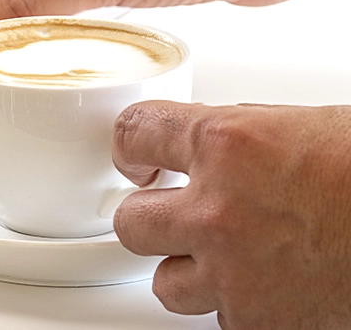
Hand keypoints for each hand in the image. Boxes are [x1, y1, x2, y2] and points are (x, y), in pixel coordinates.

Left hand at [112, 102, 350, 327]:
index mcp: (229, 144)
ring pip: (166, 283)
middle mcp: (220, 210)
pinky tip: (273, 286)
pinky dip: (241, 307)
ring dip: (191, 271)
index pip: (134, 135)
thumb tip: (207, 146)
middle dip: (153, 218)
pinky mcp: (259, 322)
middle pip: (131, 221)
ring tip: (230, 258)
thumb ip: (242, 139)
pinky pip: (221, 319)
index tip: (137, 157)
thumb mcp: (307, 127)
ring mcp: (235, 273)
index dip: (132, 147)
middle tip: (178, 214)